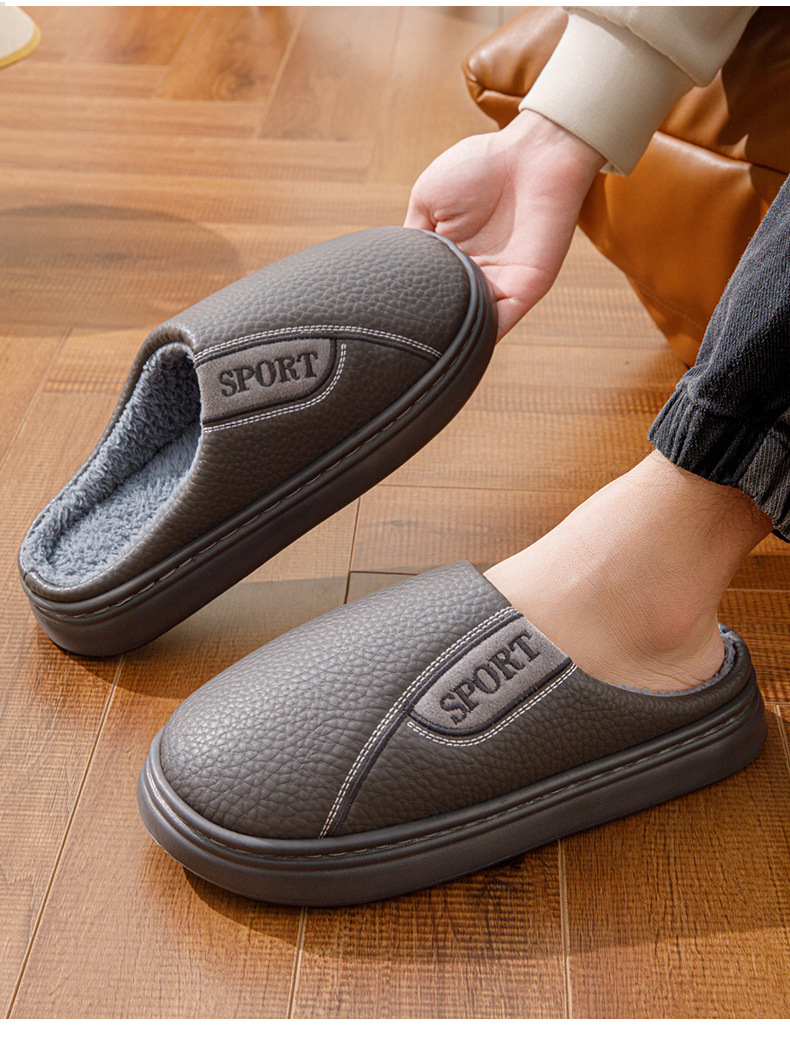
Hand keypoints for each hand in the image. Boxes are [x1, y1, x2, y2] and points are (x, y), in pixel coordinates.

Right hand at [405, 110, 604, 337]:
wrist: (532, 153)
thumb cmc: (481, 166)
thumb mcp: (426, 200)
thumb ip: (410, 242)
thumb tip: (389, 276)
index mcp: (451, 257)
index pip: (427, 292)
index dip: (409, 306)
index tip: (386, 318)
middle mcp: (475, 275)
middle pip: (448, 314)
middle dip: (428, 329)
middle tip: (401, 335)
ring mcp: (500, 285)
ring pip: (471, 326)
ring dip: (449, 335)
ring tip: (422, 342)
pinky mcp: (525, 289)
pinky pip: (500, 324)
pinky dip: (479, 337)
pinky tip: (454, 342)